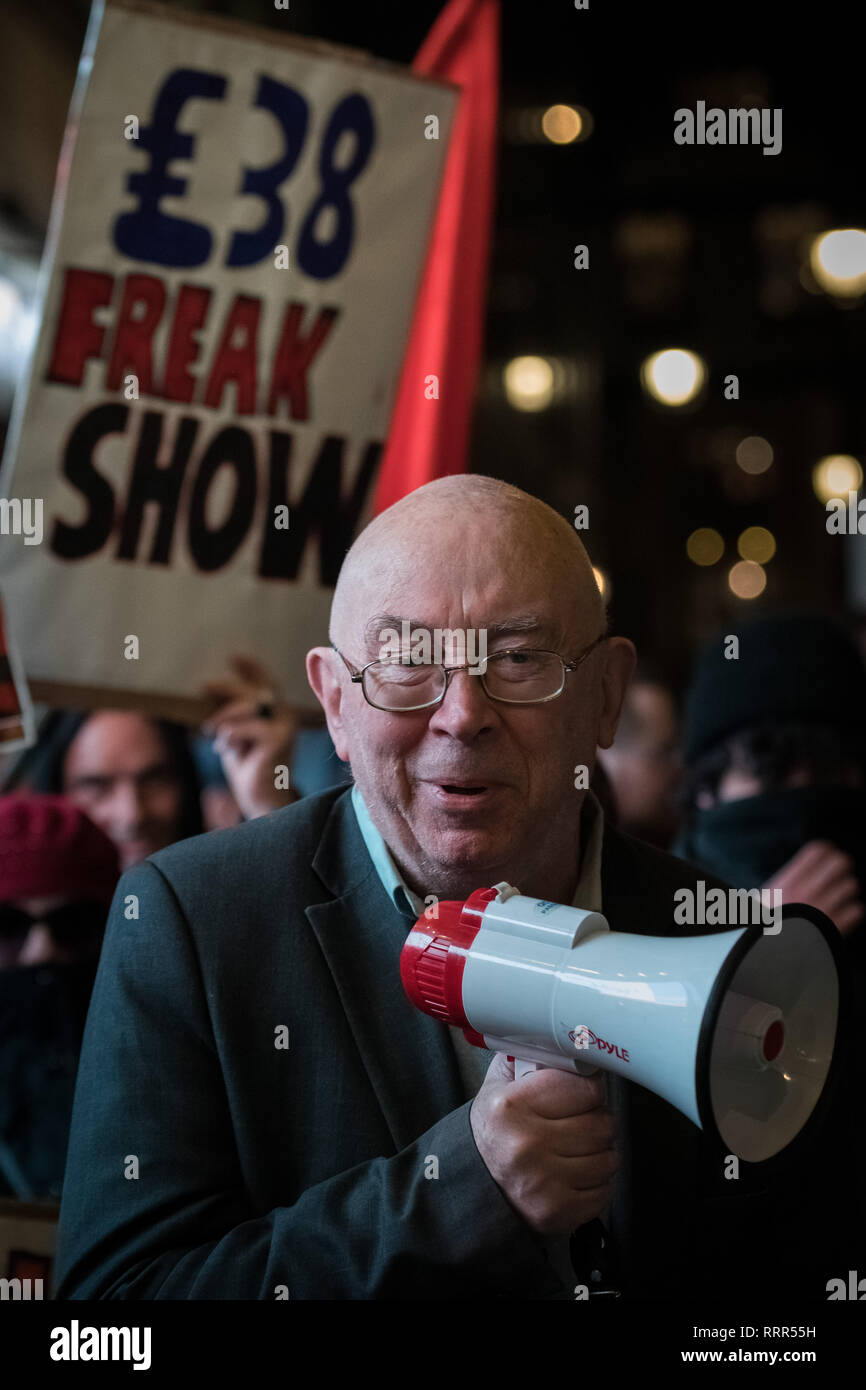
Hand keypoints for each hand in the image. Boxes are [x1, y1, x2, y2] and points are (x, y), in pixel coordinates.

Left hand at [201, 655, 298, 820]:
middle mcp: (285, 715)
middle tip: (204, 686)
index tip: (234, 656)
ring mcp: (284, 727)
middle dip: (227, 687)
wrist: (261, 800)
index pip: (266, 682)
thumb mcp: (234, 735)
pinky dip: (230, 736)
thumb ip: (231, 716)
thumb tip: (207, 691)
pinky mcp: (279, 739)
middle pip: (254, 691)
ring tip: (212, 735)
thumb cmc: (247, 767)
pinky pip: (245, 727)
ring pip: (248, 707)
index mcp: (276, 712)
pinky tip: (226, 749)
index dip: (252, 668)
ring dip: (224, 719)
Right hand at [470, 1052, 618, 1236]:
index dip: (589, 1090)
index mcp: (511, 1106)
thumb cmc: (492, 1132)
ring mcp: (544, 1182)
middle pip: (602, 1124)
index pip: (586, 1089)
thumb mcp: (498, 1087)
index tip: (584, 1093)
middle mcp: (527, 1144)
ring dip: (600, 1152)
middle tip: (580, 1121)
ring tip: (578, 1148)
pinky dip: (597, 1182)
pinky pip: (604, 1191)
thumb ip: (530, 1058)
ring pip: (608, 1158)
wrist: (473, 1185)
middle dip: (597, 1120)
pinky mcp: (557, 1212)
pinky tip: (577, 1173)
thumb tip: (570, 1040)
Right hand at [764, 840, 863, 935]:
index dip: (826, 851)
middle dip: (840, 867)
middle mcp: (808, 892)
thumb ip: (783, 884)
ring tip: (838, 897)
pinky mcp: (835, 928)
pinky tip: (843, 915)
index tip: (826, 857)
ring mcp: (823, 910)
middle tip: (836, 875)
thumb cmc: (760, 929)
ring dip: (846, 890)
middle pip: (840, 863)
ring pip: (851, 885)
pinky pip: (857, 911)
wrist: (765, 959)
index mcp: (789, 881)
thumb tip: (794, 874)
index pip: (818, 850)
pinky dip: (852, 912)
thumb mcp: (762, 899)